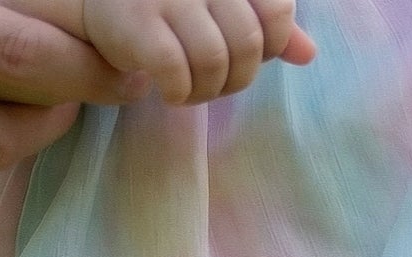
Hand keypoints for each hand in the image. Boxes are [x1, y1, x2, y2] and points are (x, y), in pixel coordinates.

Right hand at [78, 0, 312, 103]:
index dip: (268, 48)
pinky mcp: (139, 23)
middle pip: (249, 44)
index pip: (277, 13)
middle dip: (237, 80)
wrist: (104, 3)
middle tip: (213, 84)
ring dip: (207, 92)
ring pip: (215, 61)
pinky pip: (176, 72)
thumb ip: (265, 24)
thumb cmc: (173, 10)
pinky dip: (179, 93)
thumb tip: (308, 54)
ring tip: (191, 91)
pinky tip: (170, 92)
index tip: (241, 56)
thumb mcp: (223, 10)